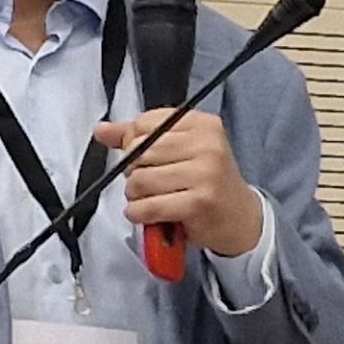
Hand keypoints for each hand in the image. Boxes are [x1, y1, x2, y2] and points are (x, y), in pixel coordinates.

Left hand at [95, 107, 264, 259]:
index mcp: (202, 124)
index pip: (143, 124)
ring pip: (139, 180)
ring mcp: (206, 173)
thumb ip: (139, 137)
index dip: (135, 145)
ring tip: (156, 199)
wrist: (241, 219)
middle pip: (137, 152)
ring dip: (137, 197)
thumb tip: (102, 130)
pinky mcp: (199, 202)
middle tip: (155, 184)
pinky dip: (140, 214)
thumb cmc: (207, 183)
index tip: (153, 160)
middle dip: (135, 172)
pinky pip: (147, 206)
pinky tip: (151, 215)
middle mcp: (208, 145)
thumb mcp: (179, 151)